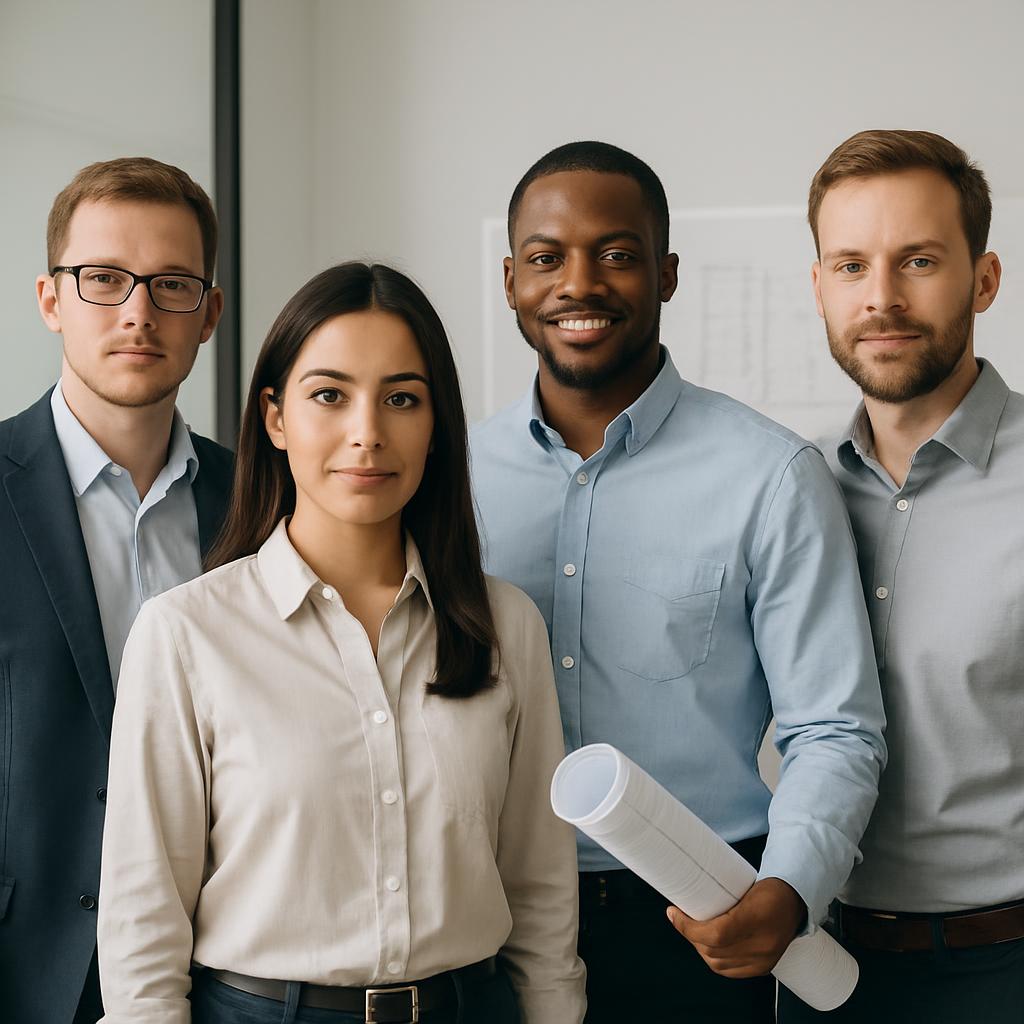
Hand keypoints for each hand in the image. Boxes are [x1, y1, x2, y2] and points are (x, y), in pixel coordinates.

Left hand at [666, 877, 806, 977]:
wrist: (796, 901)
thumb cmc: (771, 888)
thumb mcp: (745, 884)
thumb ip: (720, 895)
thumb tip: (689, 897)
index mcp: (757, 918)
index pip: (715, 934)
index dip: (688, 927)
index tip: (673, 913)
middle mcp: (762, 944)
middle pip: (714, 951)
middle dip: (690, 935)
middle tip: (679, 918)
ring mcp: (764, 959)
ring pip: (719, 964)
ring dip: (700, 948)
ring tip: (692, 931)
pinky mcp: (764, 967)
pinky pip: (730, 971)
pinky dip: (714, 960)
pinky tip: (706, 947)